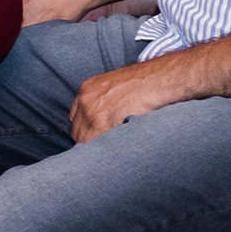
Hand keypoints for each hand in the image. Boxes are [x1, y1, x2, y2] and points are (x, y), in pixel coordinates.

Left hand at [68, 59, 190, 142]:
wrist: (155, 80)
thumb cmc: (142, 84)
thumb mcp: (114, 86)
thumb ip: (101, 100)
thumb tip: (101, 117)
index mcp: (87, 88)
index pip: (75, 117)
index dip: (84, 128)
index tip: (92, 136)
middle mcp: (84, 99)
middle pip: (76, 130)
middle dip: (87, 139)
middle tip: (101, 147)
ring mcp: (91, 111)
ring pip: (82, 139)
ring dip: (93, 146)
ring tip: (107, 150)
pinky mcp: (100, 122)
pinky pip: (92, 143)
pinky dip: (99, 149)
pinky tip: (110, 150)